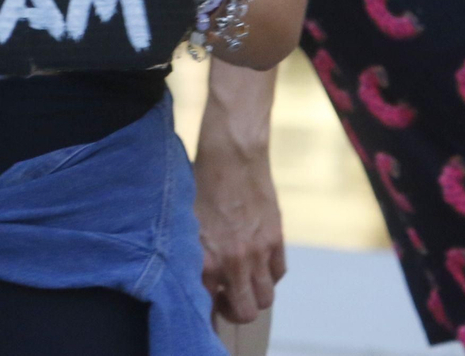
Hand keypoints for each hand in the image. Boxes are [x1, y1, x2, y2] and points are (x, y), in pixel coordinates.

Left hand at [194, 130, 286, 323]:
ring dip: (252, 294)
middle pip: (245, 311)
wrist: (232, 153)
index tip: (205, 303)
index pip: (208, 304)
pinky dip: (268, 275)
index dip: (206, 309)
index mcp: (205, 258)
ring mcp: (258, 252)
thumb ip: (192, 254)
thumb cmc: (200, 181)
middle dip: (234, 311)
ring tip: (239, 280)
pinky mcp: (276, 239)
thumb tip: (198, 277)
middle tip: (224, 296)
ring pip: (265, 297)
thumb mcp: (186, 222)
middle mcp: (234, 261)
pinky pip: (278, 273)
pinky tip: (255, 262)